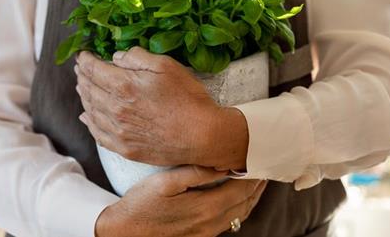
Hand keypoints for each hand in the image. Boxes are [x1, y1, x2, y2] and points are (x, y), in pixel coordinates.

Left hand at [75, 47, 248, 169]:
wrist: (203, 136)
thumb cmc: (188, 98)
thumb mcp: (166, 66)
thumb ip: (137, 57)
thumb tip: (116, 57)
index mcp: (123, 86)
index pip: (93, 70)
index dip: (85, 60)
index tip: (82, 55)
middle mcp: (115, 109)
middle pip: (89, 90)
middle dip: (82, 77)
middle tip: (80, 70)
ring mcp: (118, 131)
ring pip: (91, 111)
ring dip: (84, 97)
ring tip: (82, 88)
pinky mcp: (125, 148)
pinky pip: (98, 134)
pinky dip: (89, 123)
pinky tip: (86, 116)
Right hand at [95, 166, 266, 236]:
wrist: (124, 232)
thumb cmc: (141, 203)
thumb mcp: (165, 181)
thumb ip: (195, 172)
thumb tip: (221, 163)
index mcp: (206, 207)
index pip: (242, 188)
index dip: (255, 174)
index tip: (261, 159)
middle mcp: (210, 224)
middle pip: (245, 204)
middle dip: (258, 186)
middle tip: (265, 169)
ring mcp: (206, 234)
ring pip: (239, 216)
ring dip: (250, 199)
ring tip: (255, 183)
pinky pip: (227, 224)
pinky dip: (238, 210)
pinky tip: (234, 201)